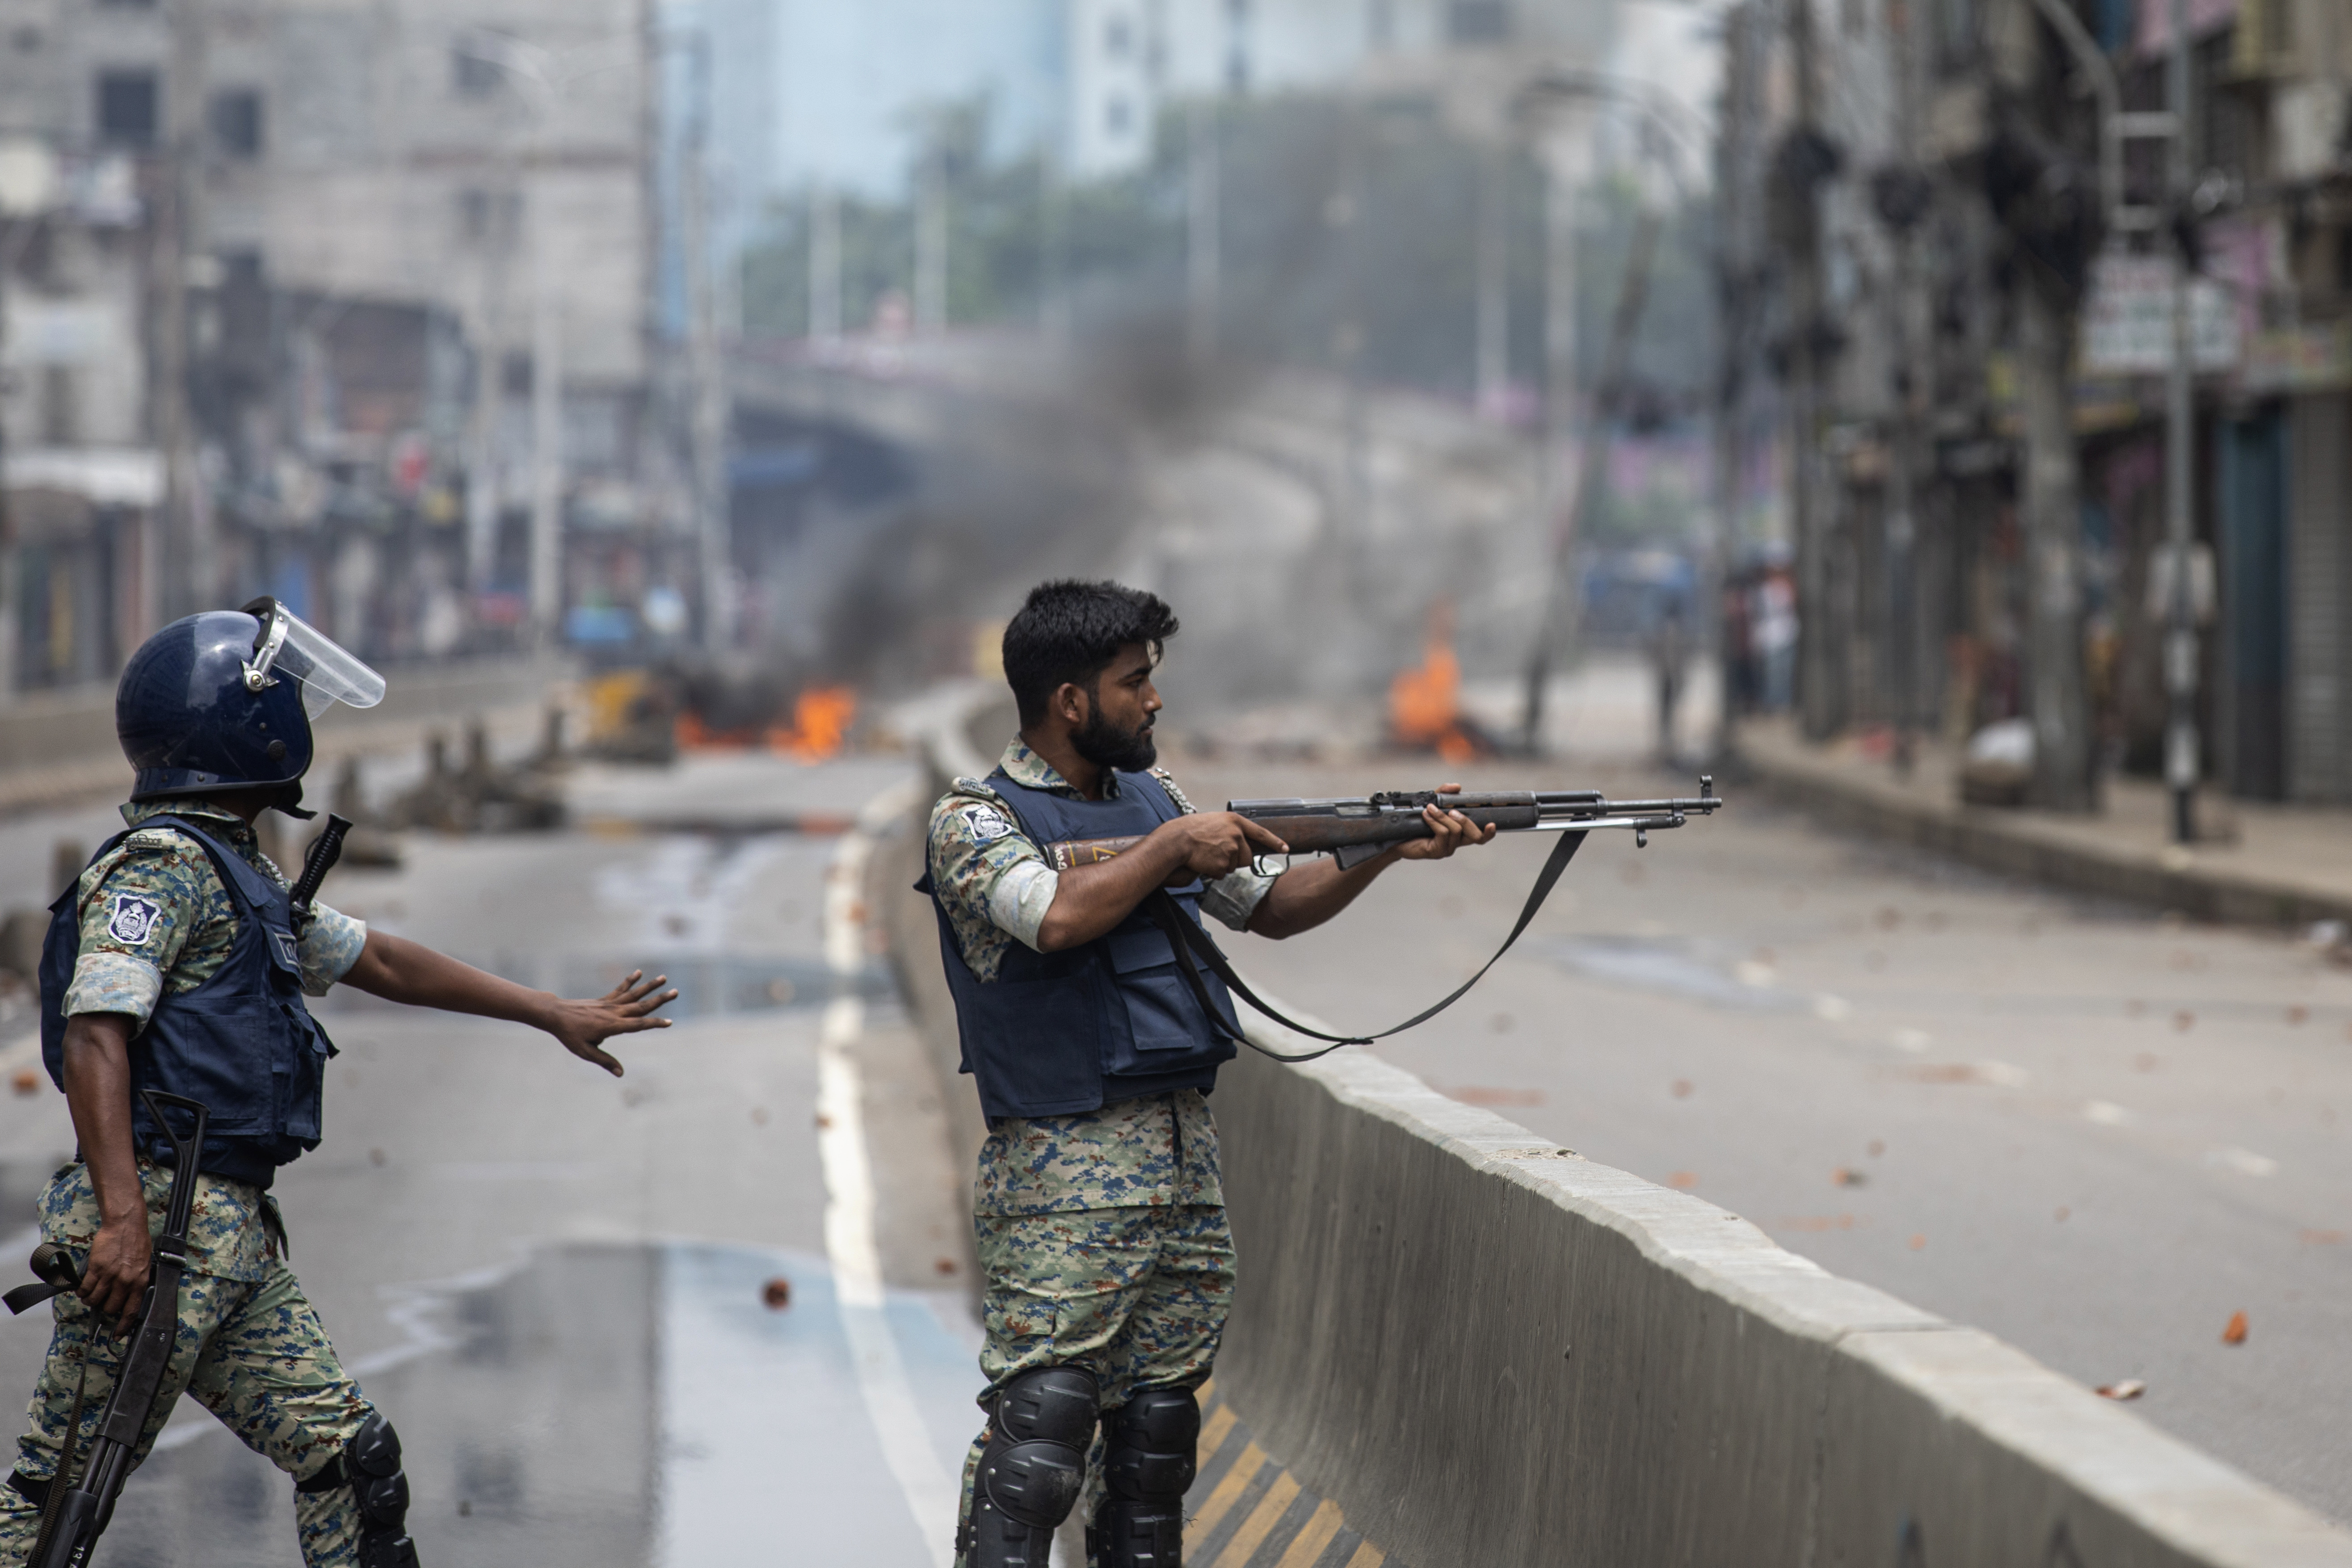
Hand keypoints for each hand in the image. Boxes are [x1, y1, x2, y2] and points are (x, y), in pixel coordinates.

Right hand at [80, 1218, 150, 1335]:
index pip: (131, 1311)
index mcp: (140, 1283)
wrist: (127, 1225)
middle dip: (104, 1308)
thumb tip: (129, 1298)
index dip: (123, 1326)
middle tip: (101, 1302)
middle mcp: (125, 1282)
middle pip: (110, 1308)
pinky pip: (85, 1288)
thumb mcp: (144, 1265)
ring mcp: (110, 1276)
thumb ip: (137, 1282)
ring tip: (90, 1295)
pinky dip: (82, 1291)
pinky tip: (83, 1288)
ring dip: (90, 1300)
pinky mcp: (96, 1269)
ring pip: (95, 1300)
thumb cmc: (137, 1243)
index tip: (117, 1334)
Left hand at [541, 970, 676, 1076]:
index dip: (654, 1023)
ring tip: (664, 978)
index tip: (669, 1022)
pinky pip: (620, 989)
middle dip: (660, 999)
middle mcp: (614, 1012)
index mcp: (612, 1026)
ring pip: (634, 994)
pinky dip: (630, 981)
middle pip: (642, 1005)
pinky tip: (639, 972)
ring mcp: (610, 1004)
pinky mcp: (604, 999)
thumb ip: (605, 1061)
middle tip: (676, 992)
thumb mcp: (585, 1052)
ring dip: (650, 986)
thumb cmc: (570, 1035)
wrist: (556, 1015)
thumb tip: (621, 1073)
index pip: (638, 1024)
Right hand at [1159, 812, 1289, 879]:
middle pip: (1246, 857)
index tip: (1286, 848)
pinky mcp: (1222, 864)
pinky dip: (1212, 871)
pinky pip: (1221, 874)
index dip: (1274, 842)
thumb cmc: (1190, 829)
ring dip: (1222, 865)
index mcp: (1235, 822)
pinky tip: (1202, 861)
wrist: (1176, 840)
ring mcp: (1230, 850)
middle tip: (1216, 852)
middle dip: (1235, 859)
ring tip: (1206, 854)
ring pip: (1233, 867)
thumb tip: (1238, 842)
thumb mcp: (1214, 821)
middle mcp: (1236, 835)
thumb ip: (1229, 829)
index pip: (1261, 832)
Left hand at [1393, 783, 1498, 861]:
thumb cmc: (1415, 822)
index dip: (1489, 832)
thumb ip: (1443, 794)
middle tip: (1452, 811)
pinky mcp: (1436, 851)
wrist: (1396, 836)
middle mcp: (1456, 843)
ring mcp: (1447, 848)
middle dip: (1465, 820)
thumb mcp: (1431, 803)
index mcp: (1460, 833)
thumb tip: (1457, 787)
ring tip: (1429, 809)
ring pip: (1455, 831)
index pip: (1480, 836)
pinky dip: (1435, 821)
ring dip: (1442, 816)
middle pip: (1474, 835)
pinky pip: (1442, 834)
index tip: (1492, 824)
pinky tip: (1425, 816)